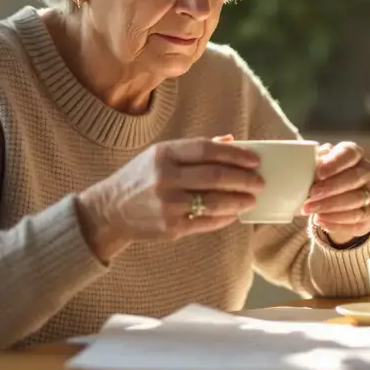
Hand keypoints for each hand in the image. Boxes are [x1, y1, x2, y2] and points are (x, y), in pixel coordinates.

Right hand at [76, 137, 263, 260]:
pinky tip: (234, 214)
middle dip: (244, 179)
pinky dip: (224, 218)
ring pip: (214, 201)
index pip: (207, 150)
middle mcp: (165, 177)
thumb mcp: (160, 155)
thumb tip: (232, 142)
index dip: (235, 155)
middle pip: (215, 176)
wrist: (110, 210)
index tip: (254, 160)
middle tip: (259, 182)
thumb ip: (194, 149)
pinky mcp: (170, 227)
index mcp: (164, 154)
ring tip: (251, 199)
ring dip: (239, 200)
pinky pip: (206, 222)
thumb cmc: (140, 178)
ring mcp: (168, 204)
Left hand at [301, 141, 369, 245]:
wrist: (338, 200)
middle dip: (331, 188)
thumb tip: (300, 171)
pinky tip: (321, 221)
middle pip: (354, 178)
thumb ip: (313, 166)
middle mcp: (367, 171)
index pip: (349, 154)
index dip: (335, 163)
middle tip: (311, 195)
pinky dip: (337, 222)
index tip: (319, 173)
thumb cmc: (325, 178)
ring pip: (356, 200)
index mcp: (354, 154)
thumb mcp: (318, 168)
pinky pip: (357, 219)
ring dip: (331, 207)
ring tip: (310, 210)